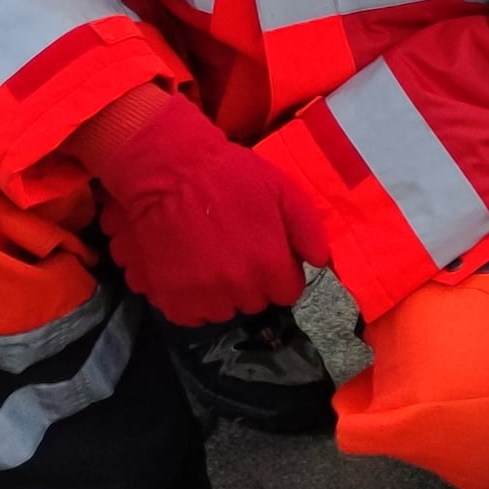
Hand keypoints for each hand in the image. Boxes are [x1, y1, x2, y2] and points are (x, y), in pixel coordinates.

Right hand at [74, 87, 329, 326]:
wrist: (168, 172)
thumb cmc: (228, 175)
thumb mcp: (280, 188)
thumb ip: (307, 228)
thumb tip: (321, 262)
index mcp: (269, 264)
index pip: (288, 293)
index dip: (279, 273)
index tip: (265, 255)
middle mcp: (239, 288)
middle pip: (256, 302)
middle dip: (250, 282)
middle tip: (234, 252)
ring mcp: (204, 298)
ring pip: (224, 311)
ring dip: (221, 294)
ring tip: (209, 261)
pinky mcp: (173, 301)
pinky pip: (192, 316)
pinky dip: (192, 301)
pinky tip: (189, 273)